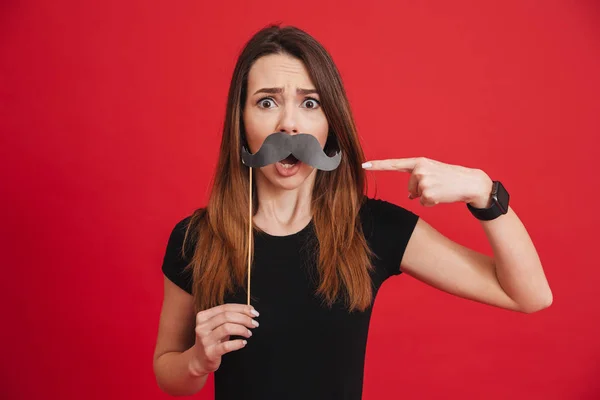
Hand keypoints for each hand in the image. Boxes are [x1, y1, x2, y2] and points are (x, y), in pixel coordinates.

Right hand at [189, 304, 259, 375]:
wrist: (199, 360)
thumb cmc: (212, 340)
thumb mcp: (216, 325)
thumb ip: (229, 316)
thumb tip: (250, 309)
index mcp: (203, 316)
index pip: (225, 307)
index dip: (242, 308)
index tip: (254, 312)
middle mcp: (202, 327)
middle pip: (227, 316)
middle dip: (244, 318)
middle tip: (254, 323)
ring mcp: (205, 340)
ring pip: (227, 328)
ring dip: (242, 329)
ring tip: (249, 333)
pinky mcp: (210, 353)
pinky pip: (227, 345)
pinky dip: (238, 343)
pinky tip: (243, 343)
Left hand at [362, 157, 492, 207]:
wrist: (470, 182)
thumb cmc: (451, 178)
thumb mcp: (432, 172)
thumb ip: (417, 179)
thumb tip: (410, 195)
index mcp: (419, 162)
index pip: (395, 164)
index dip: (378, 166)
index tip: (364, 165)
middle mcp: (419, 169)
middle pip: (409, 188)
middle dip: (421, 190)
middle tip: (438, 185)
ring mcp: (423, 181)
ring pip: (416, 196)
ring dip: (428, 196)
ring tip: (441, 189)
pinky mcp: (428, 193)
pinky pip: (423, 203)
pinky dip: (432, 203)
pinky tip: (442, 195)